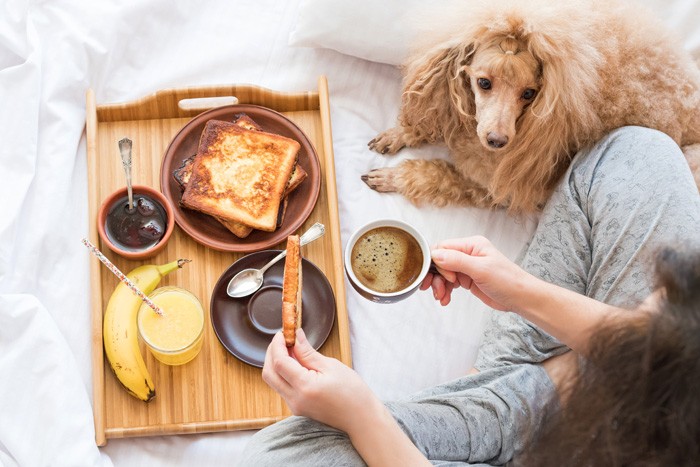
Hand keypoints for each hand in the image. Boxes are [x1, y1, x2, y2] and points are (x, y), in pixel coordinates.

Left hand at [262, 329, 382, 434]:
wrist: (361, 418)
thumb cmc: (352, 392)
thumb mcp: (331, 366)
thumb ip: (308, 352)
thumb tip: (295, 337)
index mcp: (304, 387)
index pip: (279, 362)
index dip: (277, 345)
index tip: (283, 332)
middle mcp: (295, 399)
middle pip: (269, 373)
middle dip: (271, 353)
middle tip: (283, 338)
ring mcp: (295, 406)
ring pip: (273, 381)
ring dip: (276, 362)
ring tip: (291, 348)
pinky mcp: (297, 407)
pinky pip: (282, 387)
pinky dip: (283, 373)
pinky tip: (295, 362)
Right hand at [420, 235, 528, 309]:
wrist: (521, 298)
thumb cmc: (508, 281)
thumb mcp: (481, 269)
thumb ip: (457, 261)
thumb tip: (435, 254)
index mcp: (471, 245)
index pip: (443, 248)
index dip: (436, 262)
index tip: (439, 276)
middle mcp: (468, 254)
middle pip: (440, 261)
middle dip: (435, 276)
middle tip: (432, 289)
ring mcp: (467, 267)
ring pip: (443, 273)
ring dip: (439, 285)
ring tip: (441, 297)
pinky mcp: (467, 279)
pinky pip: (449, 282)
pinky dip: (445, 290)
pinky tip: (445, 299)